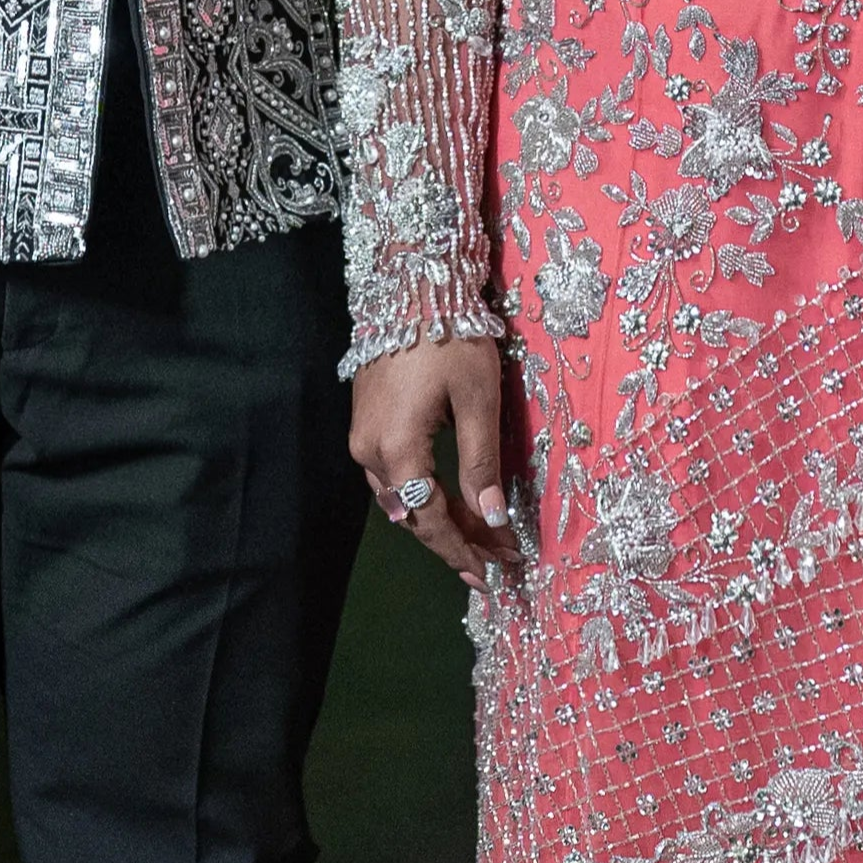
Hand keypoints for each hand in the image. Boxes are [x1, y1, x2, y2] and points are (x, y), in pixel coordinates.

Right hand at [348, 337, 515, 585]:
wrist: (410, 288)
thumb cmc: (450, 339)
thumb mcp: (477, 401)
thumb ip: (481, 465)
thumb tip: (494, 520)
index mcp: (397, 450)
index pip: (432, 520)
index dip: (464, 550)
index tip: (495, 574)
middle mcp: (370, 452)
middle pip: (415, 516)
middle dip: (459, 541)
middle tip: (499, 561)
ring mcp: (363, 438)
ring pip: (403, 499)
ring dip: (442, 520)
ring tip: (483, 538)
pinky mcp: (366, 423)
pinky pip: (395, 477)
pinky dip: (426, 495)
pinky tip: (452, 501)